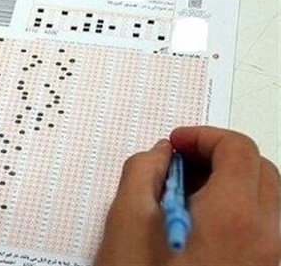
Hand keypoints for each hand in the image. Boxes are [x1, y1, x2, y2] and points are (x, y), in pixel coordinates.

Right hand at [94, 126, 279, 265]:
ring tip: (187, 196)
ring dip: (231, 183)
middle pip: (260, 170)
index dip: (204, 136)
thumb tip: (162, 155)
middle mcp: (267, 240)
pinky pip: (265, 228)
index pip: (238, 150)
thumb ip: (143, 172)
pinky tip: (201, 226)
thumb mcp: (124, 224)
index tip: (176, 143)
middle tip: (179, 164)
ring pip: (267, 199)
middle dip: (218, 156)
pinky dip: (239, 211)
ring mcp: (271, 262)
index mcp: (233, 219)